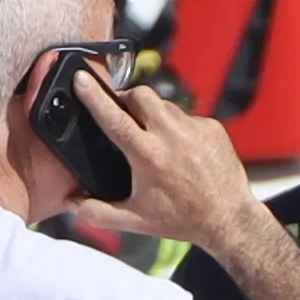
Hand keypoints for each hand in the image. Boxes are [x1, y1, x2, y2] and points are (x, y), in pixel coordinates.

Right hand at [76, 67, 271, 253]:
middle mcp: (171, 136)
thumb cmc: (181, 220)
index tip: (82, 79)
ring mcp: (194, 128)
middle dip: (127, 97)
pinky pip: (187, 116)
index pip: (113, 117)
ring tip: (153, 137)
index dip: (94, 96)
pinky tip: (180, 149)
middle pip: (140, 95)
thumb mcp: (135, 221)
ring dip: (152, 113)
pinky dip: (177, 127)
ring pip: (164, 104)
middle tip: (123, 113)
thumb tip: (72, 203)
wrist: (228, 218)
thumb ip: (98, 212)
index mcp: (147, 155)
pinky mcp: (212, 127)